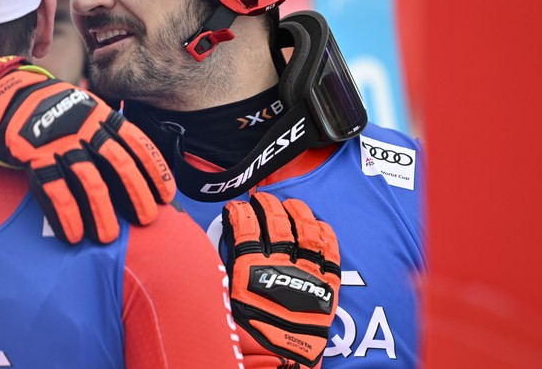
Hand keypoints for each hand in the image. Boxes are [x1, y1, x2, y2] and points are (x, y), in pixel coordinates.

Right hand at [0, 54, 175, 243]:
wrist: (8, 96)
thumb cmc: (54, 109)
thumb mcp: (85, 108)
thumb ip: (108, 129)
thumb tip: (137, 160)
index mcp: (101, 116)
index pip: (136, 143)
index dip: (154, 170)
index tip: (168, 195)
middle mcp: (84, 127)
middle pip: (118, 162)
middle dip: (137, 193)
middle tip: (147, 219)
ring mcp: (59, 141)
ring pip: (89, 181)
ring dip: (102, 212)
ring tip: (108, 237)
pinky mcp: (35, 155)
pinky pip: (54, 190)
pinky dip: (66, 214)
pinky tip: (73, 234)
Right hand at [222, 193, 339, 366]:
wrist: (279, 361)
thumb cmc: (248, 333)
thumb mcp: (224, 299)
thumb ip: (223, 269)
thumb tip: (220, 243)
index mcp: (251, 270)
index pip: (245, 227)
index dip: (240, 211)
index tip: (236, 207)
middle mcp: (280, 267)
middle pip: (277, 224)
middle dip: (268, 205)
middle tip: (262, 199)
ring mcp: (307, 275)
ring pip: (306, 232)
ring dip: (299, 213)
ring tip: (292, 203)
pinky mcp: (327, 287)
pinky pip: (331, 254)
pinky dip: (327, 235)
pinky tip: (320, 223)